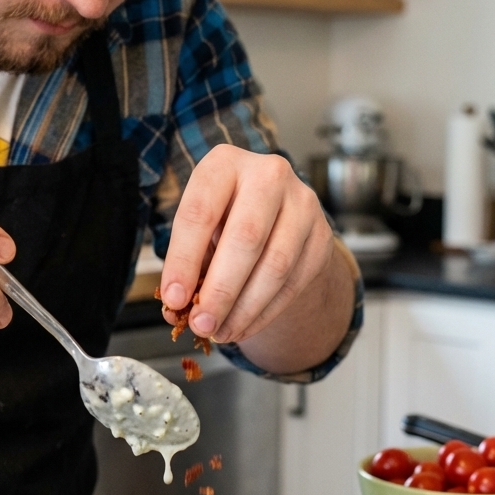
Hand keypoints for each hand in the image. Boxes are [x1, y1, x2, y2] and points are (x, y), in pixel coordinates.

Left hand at [159, 146, 333, 345]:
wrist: (274, 210)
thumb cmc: (224, 214)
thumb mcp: (199, 224)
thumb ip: (187, 261)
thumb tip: (177, 308)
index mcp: (225, 163)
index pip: (200, 213)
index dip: (184, 260)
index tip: (173, 298)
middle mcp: (269, 174)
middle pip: (246, 238)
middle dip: (220, 290)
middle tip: (200, 324)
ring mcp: (302, 204)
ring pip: (275, 266)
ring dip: (244, 308)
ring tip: (220, 332)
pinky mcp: (322, 235)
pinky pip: (293, 283)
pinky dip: (264, 312)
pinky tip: (242, 326)